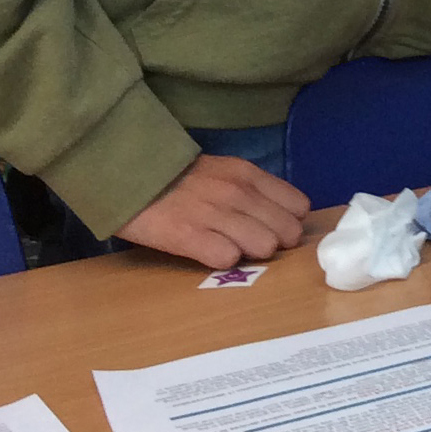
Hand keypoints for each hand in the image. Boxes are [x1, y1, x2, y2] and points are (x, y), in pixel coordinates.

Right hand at [115, 154, 311, 272]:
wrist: (132, 174)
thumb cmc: (181, 178)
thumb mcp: (225, 171)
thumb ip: (253, 189)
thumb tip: (281, 216)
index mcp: (248, 175)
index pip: (299, 207)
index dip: (289, 222)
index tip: (275, 228)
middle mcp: (238, 193)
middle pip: (288, 232)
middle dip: (276, 242)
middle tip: (253, 243)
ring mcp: (216, 214)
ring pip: (265, 246)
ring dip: (252, 253)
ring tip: (231, 248)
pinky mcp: (189, 237)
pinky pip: (228, 259)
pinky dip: (222, 260)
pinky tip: (209, 253)